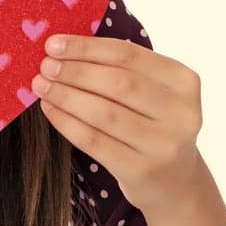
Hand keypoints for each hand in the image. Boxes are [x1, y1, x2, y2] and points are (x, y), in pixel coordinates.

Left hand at [31, 33, 209, 216]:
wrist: (174, 182)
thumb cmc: (152, 124)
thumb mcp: (152, 93)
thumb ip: (120, 69)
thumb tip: (63, 48)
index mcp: (184, 82)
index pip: (128, 55)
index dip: (86, 47)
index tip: (53, 44)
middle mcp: (181, 113)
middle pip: (117, 83)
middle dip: (74, 71)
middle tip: (44, 66)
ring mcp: (163, 145)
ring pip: (104, 112)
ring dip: (66, 95)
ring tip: (41, 85)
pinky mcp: (141, 171)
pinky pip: (94, 141)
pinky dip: (66, 122)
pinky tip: (49, 110)